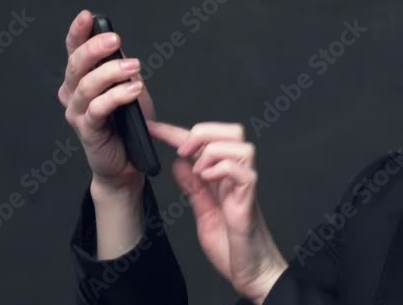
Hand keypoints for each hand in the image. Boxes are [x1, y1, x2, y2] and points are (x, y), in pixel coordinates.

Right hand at [59, 9, 155, 190]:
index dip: (78, 32)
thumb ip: (121, 70)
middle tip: (115, 39)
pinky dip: (117, 96)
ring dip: (112, 73)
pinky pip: (99, 109)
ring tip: (134, 68)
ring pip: (87, 86)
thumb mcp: (129, 88)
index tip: (88, 16)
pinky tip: (134, 90)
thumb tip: (120, 51)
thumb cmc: (128, 122)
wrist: (129, 160)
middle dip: (95, 49)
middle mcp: (72, 94)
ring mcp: (77, 113)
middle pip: (77, 65)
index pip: (74, 50)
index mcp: (80, 79)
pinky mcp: (88, 130)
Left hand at [147, 120, 287, 303]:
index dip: (175, 132)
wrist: (250, 272)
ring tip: (199, 170)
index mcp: (224, 178)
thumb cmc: (232, 246)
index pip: (203, 144)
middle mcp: (237, 177)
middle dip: (203, 132)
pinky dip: (223, 168)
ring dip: (214, 150)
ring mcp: (245, 187)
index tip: (152, 129)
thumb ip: (193, 187)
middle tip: (183, 150)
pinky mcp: (249, 201)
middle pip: (232, 131)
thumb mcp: (203, 212)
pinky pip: (244, 172)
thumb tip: (181, 164)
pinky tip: (209, 178)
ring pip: (241, 145)